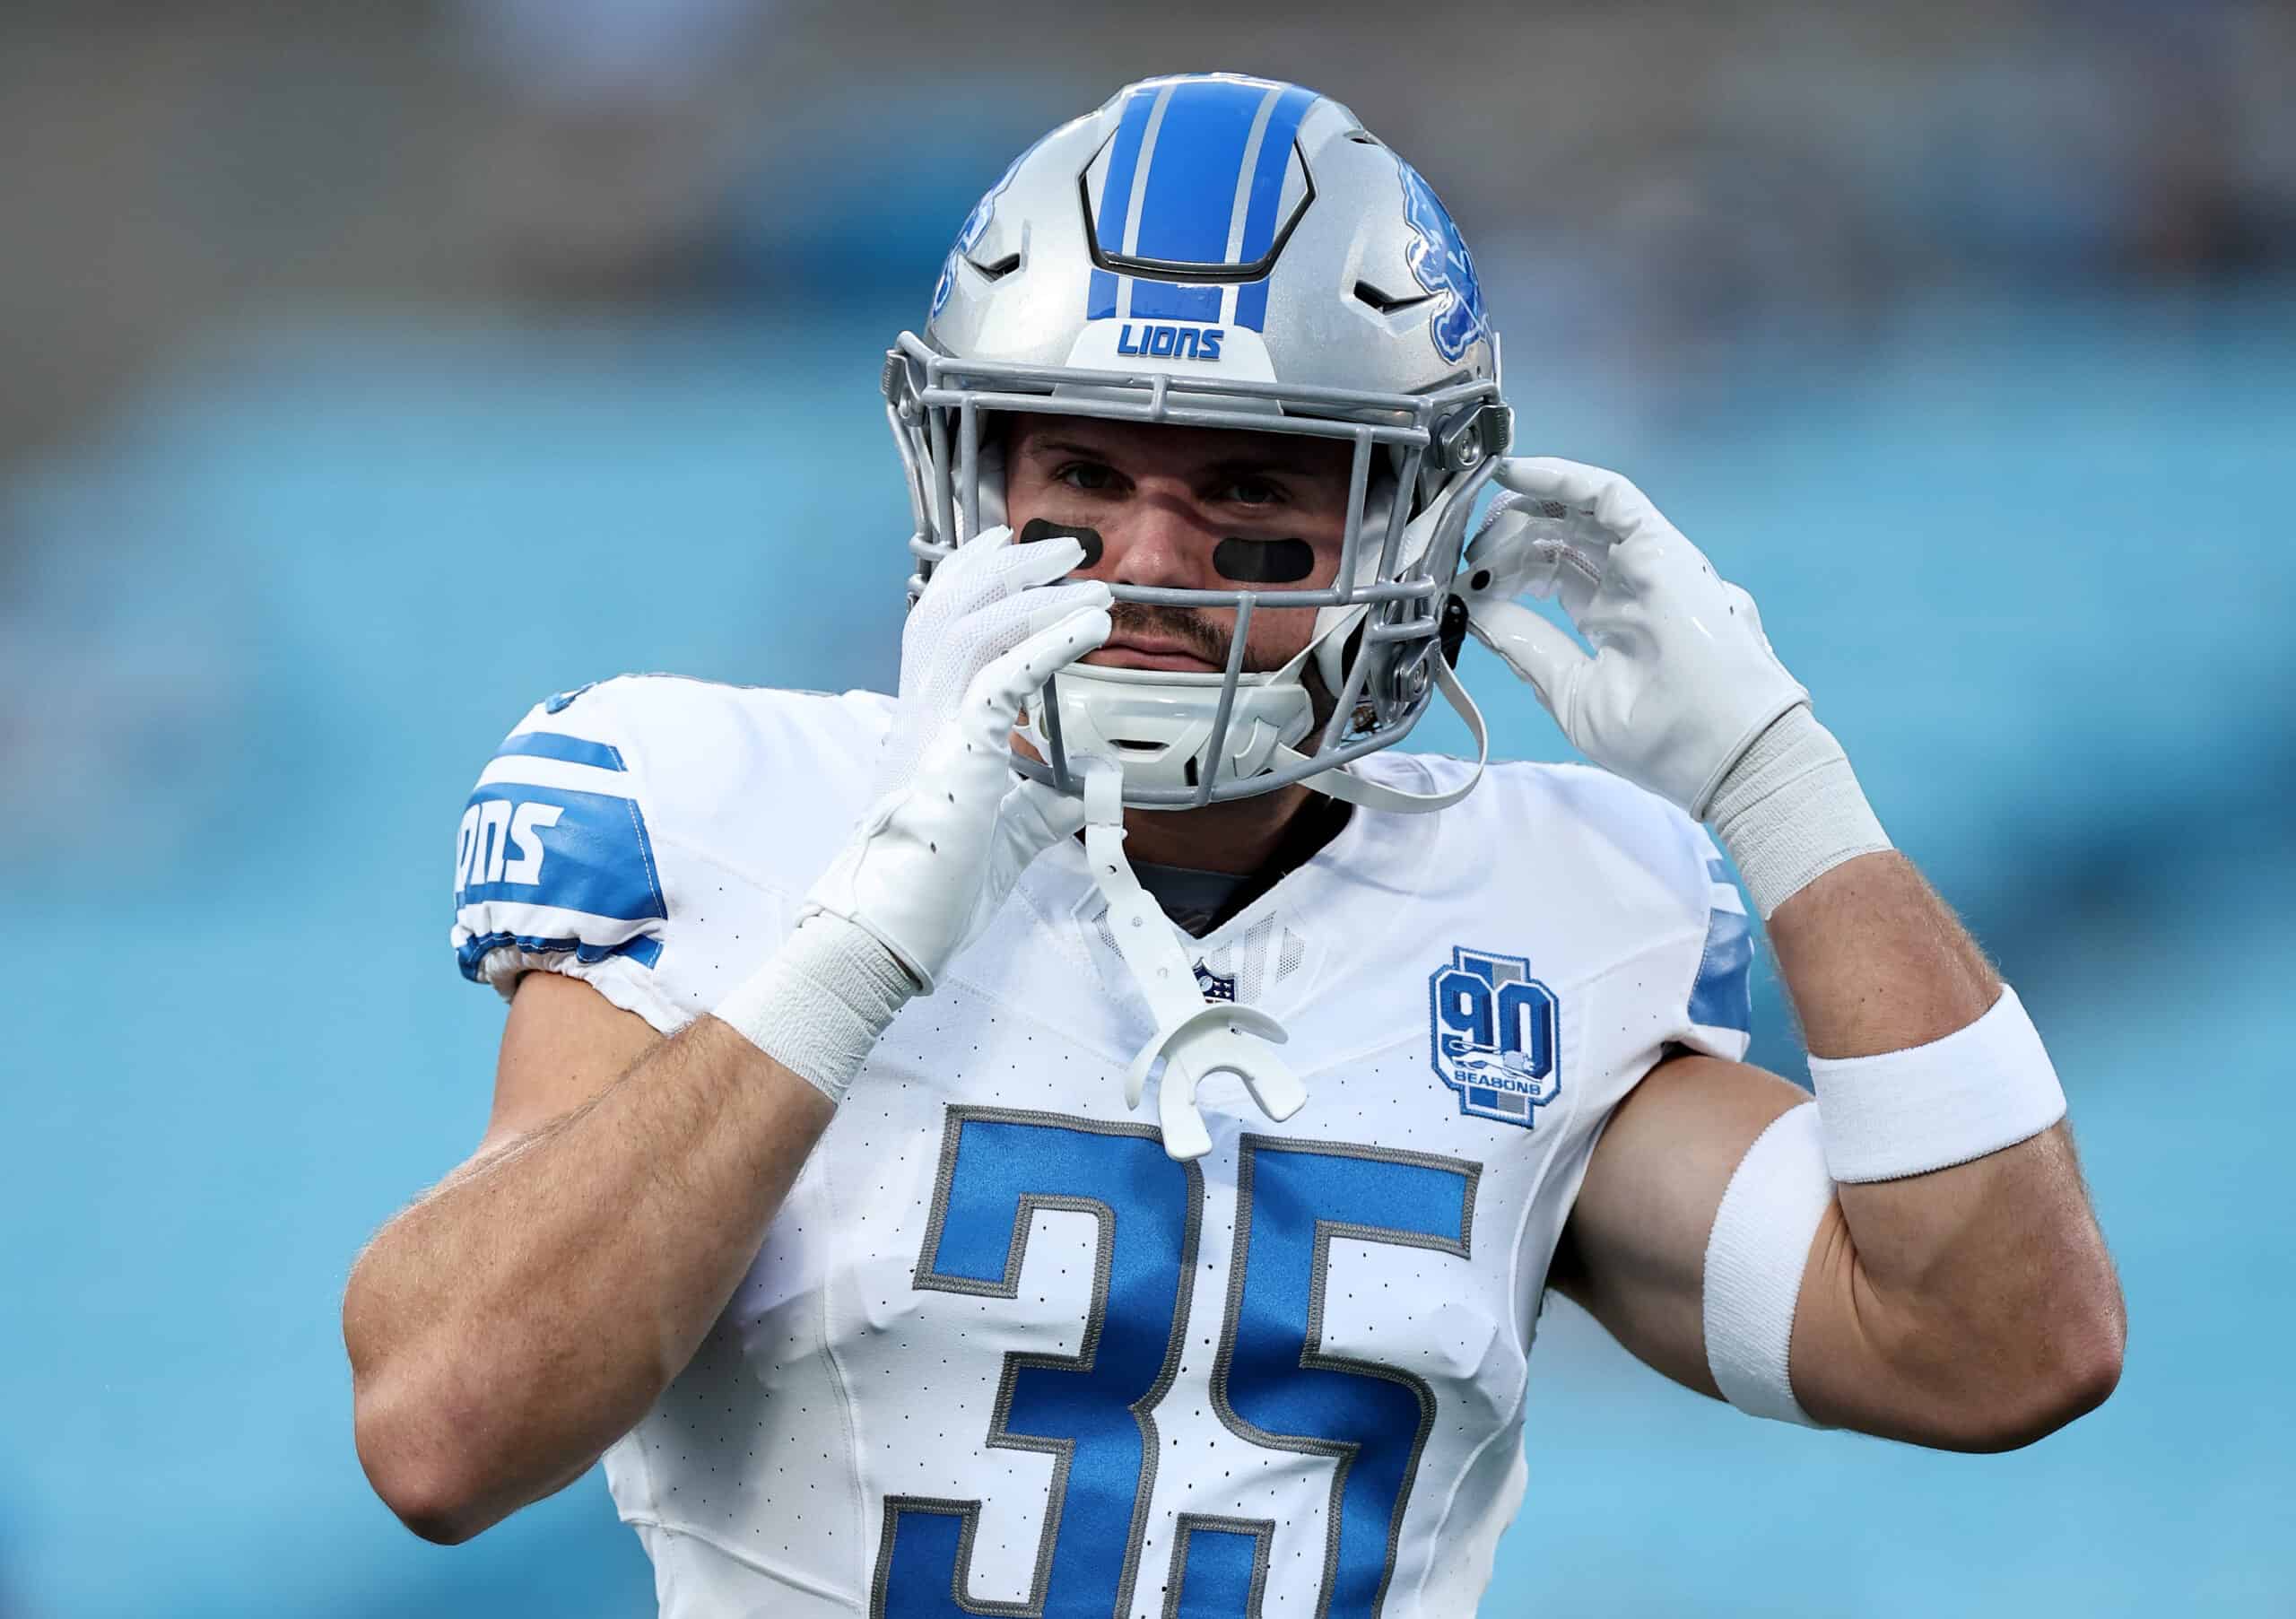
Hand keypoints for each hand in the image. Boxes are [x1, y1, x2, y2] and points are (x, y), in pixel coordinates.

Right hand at [806, 526, 1110, 989]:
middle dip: (1010, 566)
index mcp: (924, 722)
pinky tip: (1087, 624)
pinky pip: (1002, 677)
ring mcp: (931, 729)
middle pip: (952, 606)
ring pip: (969, 626)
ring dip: (1033, 592)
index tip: (1010, 544)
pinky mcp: (956, 752)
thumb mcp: (1006, 837)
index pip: (941, 624)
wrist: (891, 933)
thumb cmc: (934, 892)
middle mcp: (919, 712)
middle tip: (1069, 546)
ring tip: (1088, 577)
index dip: (974, 576)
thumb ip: (1042, 806)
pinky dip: (1048, 643)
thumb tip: (1084, 793)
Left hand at [1457, 457, 1806, 817]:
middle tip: (1467, 556)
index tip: (1465, 581)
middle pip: (1557, 543)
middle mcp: (1627, 587)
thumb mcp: (1569, 691)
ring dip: (1523, 509)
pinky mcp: (1659, 544)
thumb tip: (1476, 608)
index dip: (1505, 572)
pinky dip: (1562, 478)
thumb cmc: (1657, 736)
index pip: (1552, 578)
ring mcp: (1645, 564)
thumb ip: (1525, 644)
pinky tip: (1516, 472)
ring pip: (1576, 514)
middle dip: (1506, 543)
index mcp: (1611, 624)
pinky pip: (1608, 495)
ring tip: (1479, 515)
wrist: (1723, 748)